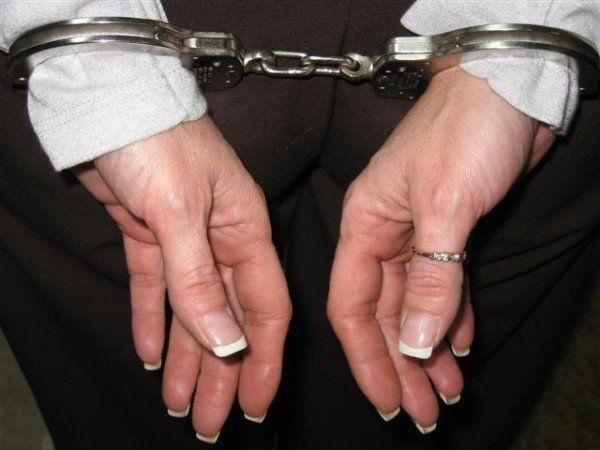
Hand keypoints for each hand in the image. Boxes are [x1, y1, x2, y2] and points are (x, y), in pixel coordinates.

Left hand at [75, 117, 290, 438]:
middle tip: (208, 421)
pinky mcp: (149, 233)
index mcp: (246, 231)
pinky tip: (151, 353)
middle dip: (219, 373)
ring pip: (190, 310)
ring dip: (185, 357)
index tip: (254, 403)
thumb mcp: (179, 211)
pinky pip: (154, 287)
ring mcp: (185, 238)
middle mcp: (223, 240)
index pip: (266, 307)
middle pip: (227, 318)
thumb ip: (201, 278)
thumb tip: (229, 341)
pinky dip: (153, 319)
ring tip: (177, 402)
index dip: (262, 359)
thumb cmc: (158, 140)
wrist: (112, 97)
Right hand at [327, 67, 554, 429]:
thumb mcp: (446, 206)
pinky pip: (445, 286)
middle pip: (385, 315)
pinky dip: (452, 318)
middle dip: (402, 366)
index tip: (387, 401)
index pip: (352, 306)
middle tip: (424, 411)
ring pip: (415, 305)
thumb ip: (431, 277)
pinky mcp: (450, 230)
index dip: (367, 359)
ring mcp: (417, 234)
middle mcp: (384, 234)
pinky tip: (461, 346)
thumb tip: (412, 342)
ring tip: (447, 391)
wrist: (505, 86)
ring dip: (430, 349)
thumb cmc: (465, 131)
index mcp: (366, 225)